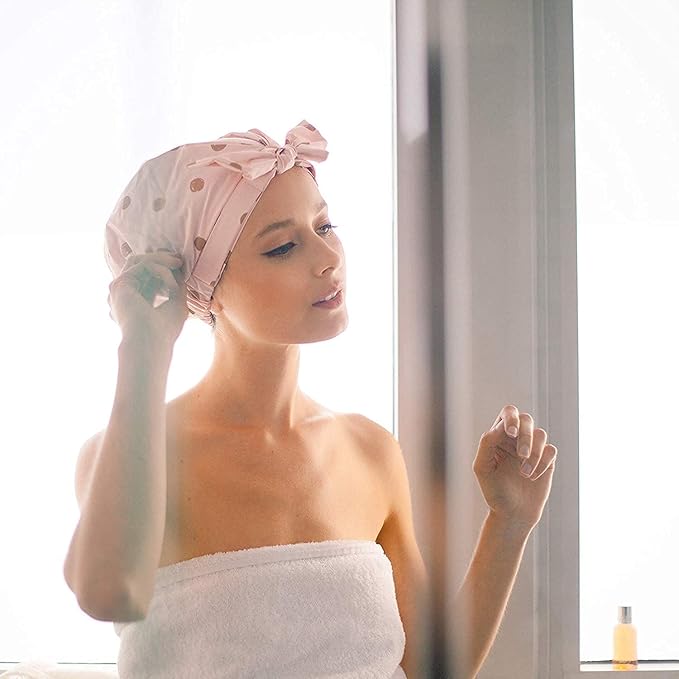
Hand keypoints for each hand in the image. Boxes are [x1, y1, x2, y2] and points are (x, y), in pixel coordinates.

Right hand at [108, 250, 188, 346]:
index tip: (180, 265)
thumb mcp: (176, 303)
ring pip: (138, 260)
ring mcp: (119, 289)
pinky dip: (160, 271)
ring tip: (178, 264)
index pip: (145, 274)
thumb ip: (176, 284)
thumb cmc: (164, 330)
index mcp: (135, 299)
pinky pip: (142, 266)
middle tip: (179, 260)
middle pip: (139, 264)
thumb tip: (178, 267)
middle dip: (161, 259)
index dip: (162, 266)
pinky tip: (172, 285)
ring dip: (161, 260)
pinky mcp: (120, 285)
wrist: (152, 343)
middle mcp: (124, 293)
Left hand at [472, 404, 557, 530]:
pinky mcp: (546, 459)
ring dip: (533, 454)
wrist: (513, 514)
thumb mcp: (483, 468)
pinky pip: (551, 450)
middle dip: (525, 436)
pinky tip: (533, 477)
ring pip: (540, 434)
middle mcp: (516, 438)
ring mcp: (533, 448)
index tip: (511, 433)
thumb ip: (487, 445)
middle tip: (520, 455)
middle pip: (527, 419)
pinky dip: (542, 462)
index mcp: (499, 435)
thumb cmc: (495, 490)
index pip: (508, 413)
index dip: (511, 419)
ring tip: (525, 473)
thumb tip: (498, 427)